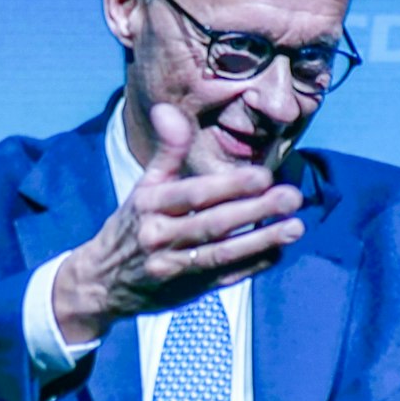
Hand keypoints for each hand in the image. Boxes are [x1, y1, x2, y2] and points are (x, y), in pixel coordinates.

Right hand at [53, 103, 305, 341]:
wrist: (103, 282)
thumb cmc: (132, 225)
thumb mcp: (142, 186)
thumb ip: (165, 151)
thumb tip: (167, 109)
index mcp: (149, 206)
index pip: (194, 194)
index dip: (229, 185)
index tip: (264, 175)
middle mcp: (160, 237)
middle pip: (213, 224)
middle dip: (255, 211)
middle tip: (292, 196)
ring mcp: (175, 267)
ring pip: (223, 254)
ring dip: (262, 240)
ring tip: (296, 227)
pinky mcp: (188, 290)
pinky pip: (225, 277)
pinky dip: (253, 265)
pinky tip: (279, 251)